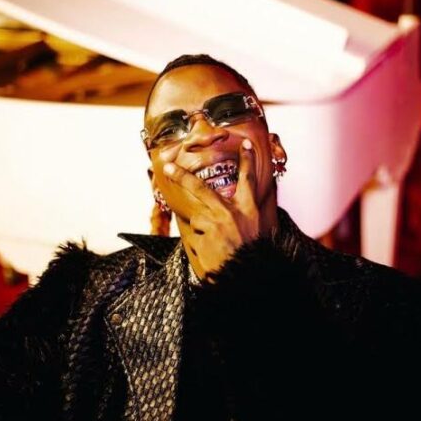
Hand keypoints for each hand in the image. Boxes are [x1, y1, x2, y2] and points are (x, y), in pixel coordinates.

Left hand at [162, 139, 260, 278]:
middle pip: (201, 188)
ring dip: (204, 229)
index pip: (247, 180)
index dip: (247, 161)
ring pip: (198, 218)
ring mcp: (214, 224)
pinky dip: (201, 241)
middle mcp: (230, 213)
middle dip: (182, 175)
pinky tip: (212, 251)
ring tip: (217, 244)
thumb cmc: (250, 254)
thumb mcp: (254, 229)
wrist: (245, 275)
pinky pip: (196, 234)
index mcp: (248, 209)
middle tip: (167, 166)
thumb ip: (240, 215)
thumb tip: (223, 208)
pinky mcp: (203, 236)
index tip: (246, 146)